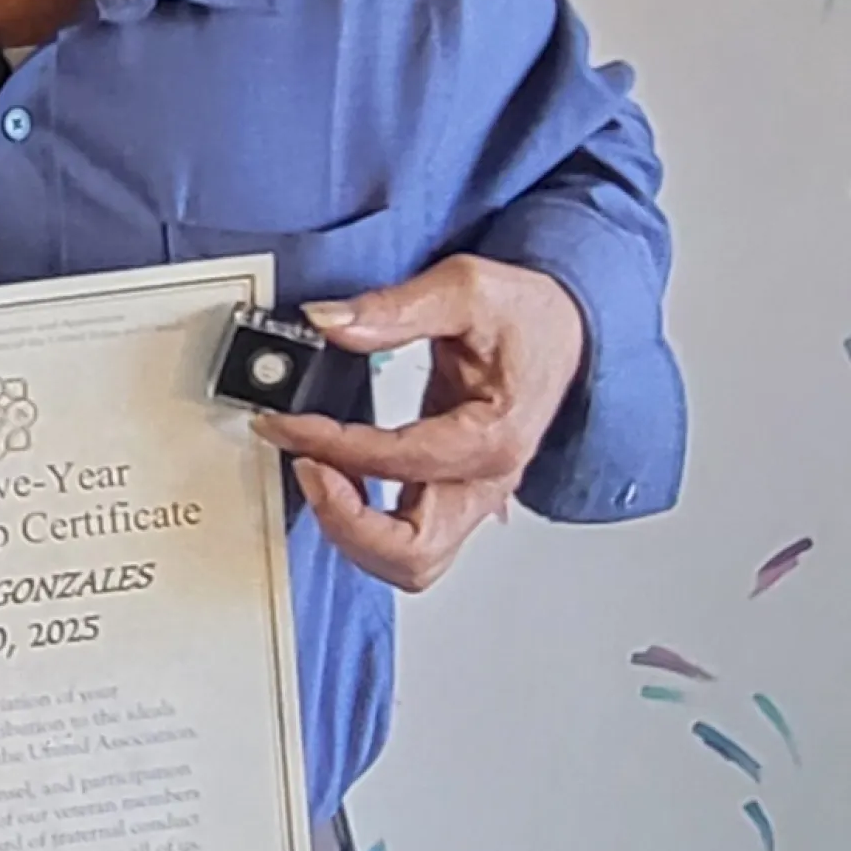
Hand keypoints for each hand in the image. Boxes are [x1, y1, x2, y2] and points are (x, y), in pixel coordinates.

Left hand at [253, 255, 582, 592]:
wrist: (565, 329)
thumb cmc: (527, 315)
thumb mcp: (465, 288)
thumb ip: (394, 308)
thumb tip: (329, 322)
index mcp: (494, 436)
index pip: (398, 460)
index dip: (330, 443)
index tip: (285, 420)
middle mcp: (486, 482)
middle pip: (413, 551)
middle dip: (344, 519)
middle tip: (302, 465)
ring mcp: (472, 497)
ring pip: (412, 562)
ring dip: (353, 533)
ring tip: (316, 475)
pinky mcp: (454, 495)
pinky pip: (410, 541)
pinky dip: (365, 528)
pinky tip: (337, 483)